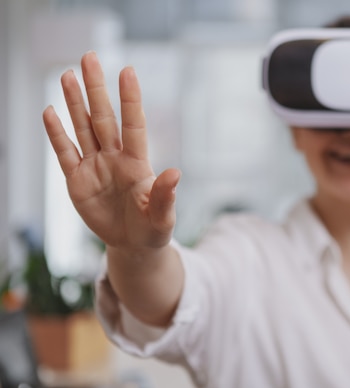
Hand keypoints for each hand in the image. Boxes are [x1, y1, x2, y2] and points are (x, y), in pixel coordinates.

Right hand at [43, 52, 179, 249]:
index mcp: (138, 163)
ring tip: (67, 75)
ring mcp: (95, 166)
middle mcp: (115, 158)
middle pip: (103, 117)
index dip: (129, 99)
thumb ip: (165, 196)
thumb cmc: (153, 228)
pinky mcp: (77, 180)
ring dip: (75, 103)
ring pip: (83, 128)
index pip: (133, 125)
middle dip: (96, 88)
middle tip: (89, 57)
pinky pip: (65, 152)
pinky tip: (50, 111)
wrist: (133, 244)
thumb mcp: (162, 217)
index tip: (127, 70)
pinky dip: (57, 134)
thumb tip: (175, 173)